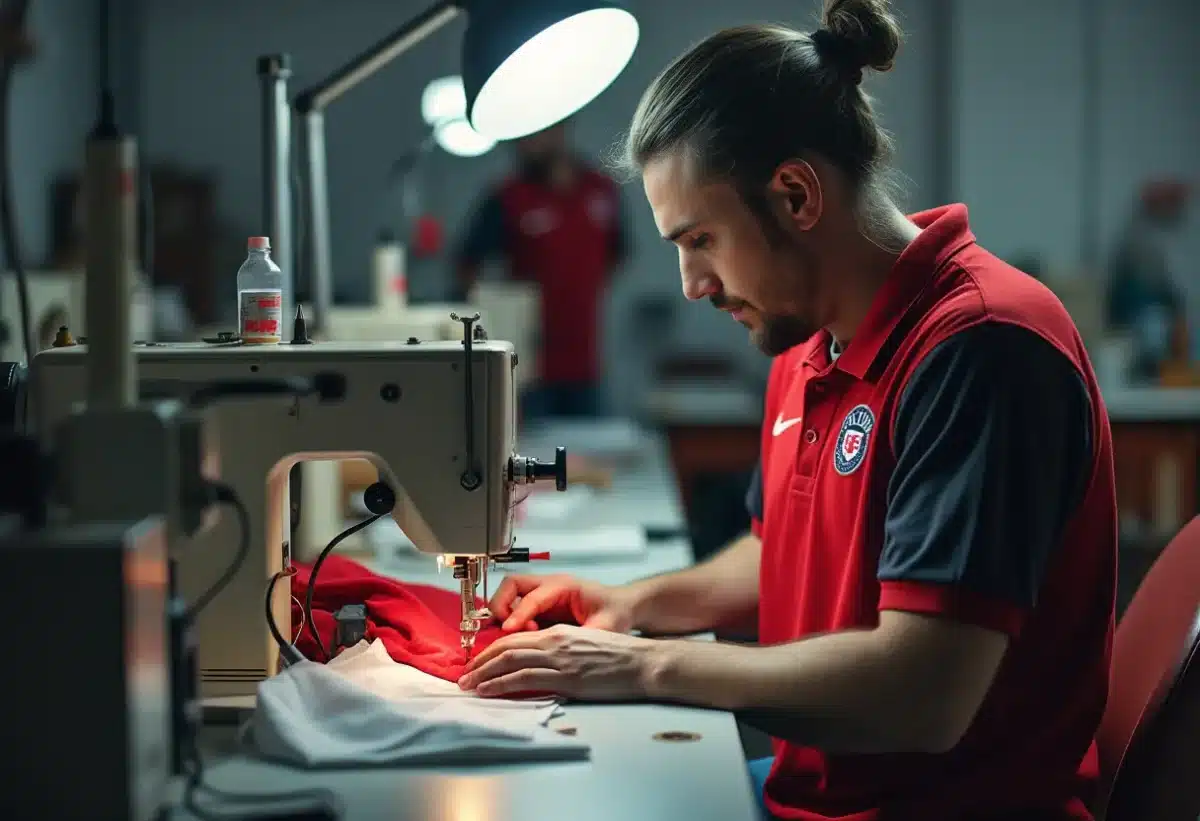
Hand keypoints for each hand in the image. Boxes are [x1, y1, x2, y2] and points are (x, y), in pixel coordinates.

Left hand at [458, 624, 656, 698]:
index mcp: (559, 633)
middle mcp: (555, 641)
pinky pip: (524, 678)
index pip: (516, 637)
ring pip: (510, 661)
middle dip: (480, 662)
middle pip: (506, 647)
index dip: (491, 650)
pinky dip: (502, 683)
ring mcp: (559, 659)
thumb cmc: (618, 656)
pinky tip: (489, 690)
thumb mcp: (584, 645)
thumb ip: (559, 650)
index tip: (477, 662)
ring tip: (468, 686)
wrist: (642, 662)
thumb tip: (537, 664)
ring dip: (484, 674)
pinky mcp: (566, 678)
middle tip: (463, 676)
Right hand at [488, 573, 636, 632]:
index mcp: (564, 587)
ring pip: (509, 594)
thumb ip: (586, 638)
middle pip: (511, 585)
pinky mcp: (539, 605)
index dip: (518, 614)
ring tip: (518, 636)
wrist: (622, 606)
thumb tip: (567, 651)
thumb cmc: (615, 612)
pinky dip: (510, 621)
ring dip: (504, 614)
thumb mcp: (606, 627)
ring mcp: (542, 594)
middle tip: (508, 632)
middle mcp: (549, 586)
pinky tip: (523, 639)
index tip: (508, 631)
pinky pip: (515, 608)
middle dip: (501, 606)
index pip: (533, 597)